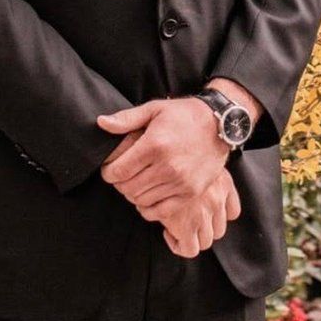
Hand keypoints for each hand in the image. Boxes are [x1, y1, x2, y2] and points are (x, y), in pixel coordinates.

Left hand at [96, 96, 230, 206]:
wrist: (220, 125)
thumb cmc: (183, 115)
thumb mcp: (154, 109)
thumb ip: (126, 119)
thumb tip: (101, 123)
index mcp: (154, 144)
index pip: (119, 170)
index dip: (108, 173)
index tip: (109, 169)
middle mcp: (167, 166)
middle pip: (128, 188)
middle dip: (119, 184)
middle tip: (121, 177)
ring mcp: (181, 181)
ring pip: (142, 200)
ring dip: (133, 195)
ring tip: (135, 184)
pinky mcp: (192, 192)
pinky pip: (162, 211)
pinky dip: (150, 209)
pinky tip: (148, 198)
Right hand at [140, 167, 241, 256]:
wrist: (157, 158)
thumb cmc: (172, 152)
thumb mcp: (195, 159)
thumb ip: (202, 174)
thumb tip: (203, 189)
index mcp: (224, 183)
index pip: (232, 212)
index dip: (218, 218)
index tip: (202, 215)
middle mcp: (218, 198)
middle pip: (219, 229)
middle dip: (202, 230)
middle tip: (185, 222)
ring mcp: (204, 212)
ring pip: (206, 240)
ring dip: (192, 238)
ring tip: (176, 228)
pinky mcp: (187, 224)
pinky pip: (190, 249)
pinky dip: (179, 246)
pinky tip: (168, 233)